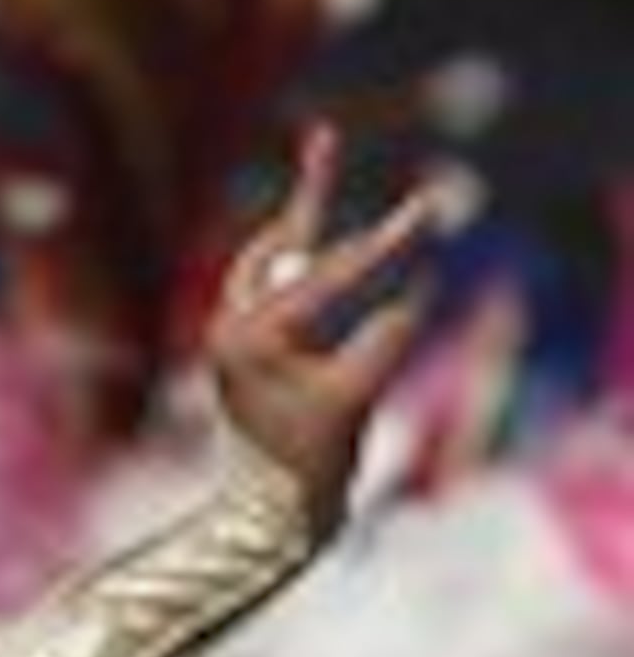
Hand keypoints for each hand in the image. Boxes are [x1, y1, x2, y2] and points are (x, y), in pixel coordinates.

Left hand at [202, 126, 448, 517]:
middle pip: (284, 245)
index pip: (331, 274)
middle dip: (316, 192)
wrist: (262, 521)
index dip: (388, 243)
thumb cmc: (308, 467)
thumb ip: (385, 341)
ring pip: (270, 262)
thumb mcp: (357, 400)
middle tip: (325, 135)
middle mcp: (231, 328)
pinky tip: (307, 241)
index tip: (427, 208)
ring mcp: (230, 339)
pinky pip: (268, 288)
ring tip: (317, 167)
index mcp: (252, 338)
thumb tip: (410, 294)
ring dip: (301, 224)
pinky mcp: (238, 353)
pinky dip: (295, 261)